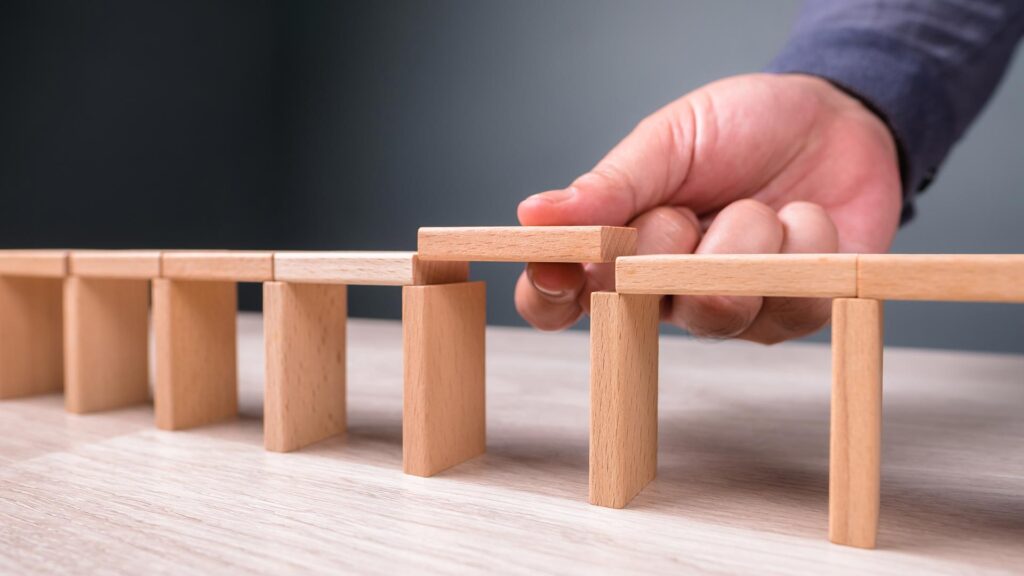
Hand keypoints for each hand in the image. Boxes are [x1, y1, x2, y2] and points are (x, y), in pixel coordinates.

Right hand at [514, 73, 901, 342]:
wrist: (833, 116)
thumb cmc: (739, 128)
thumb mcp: (669, 140)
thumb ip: (608, 187)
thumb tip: (533, 214)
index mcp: (617, 247)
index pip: (557, 297)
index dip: (550, 294)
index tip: (559, 271)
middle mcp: (663, 290)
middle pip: (637, 306)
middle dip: (665, 242)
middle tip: (689, 205)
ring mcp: (727, 309)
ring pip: (717, 306)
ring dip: (744, 236)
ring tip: (759, 204)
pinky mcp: (791, 314)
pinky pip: (790, 300)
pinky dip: (803, 241)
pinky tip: (802, 217)